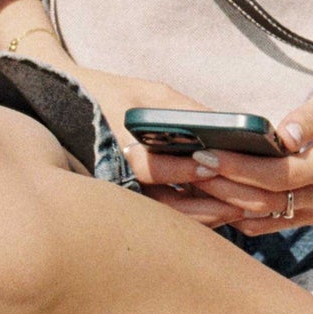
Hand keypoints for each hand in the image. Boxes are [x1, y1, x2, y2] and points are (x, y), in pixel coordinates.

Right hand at [63, 65, 251, 228]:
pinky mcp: (130, 206)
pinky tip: (223, 214)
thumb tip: (228, 128)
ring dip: (205, 218)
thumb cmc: (115, 95)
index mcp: (116, 145)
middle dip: (207, 205)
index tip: (213, 166)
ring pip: (166, 219)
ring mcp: (122, 197)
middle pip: (164, 205)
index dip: (182, 169)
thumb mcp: (150, 94)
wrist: (67, 109)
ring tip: (241, 211)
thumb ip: (185, 111)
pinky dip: (194, 218)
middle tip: (246, 203)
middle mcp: (115, 179)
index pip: (149, 166)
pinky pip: (165, 219)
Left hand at [131, 83, 312, 235]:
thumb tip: (283, 133)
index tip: (205, 153)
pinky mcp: (310, 216)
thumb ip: (310, 117)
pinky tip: (213, 205)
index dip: (239, 167)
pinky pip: (270, 225)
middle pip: (264, 201)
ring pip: (263, 219)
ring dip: (226, 206)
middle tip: (187, 169)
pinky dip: (240, 217)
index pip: (277, 175)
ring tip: (190, 188)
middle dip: (222, 186)